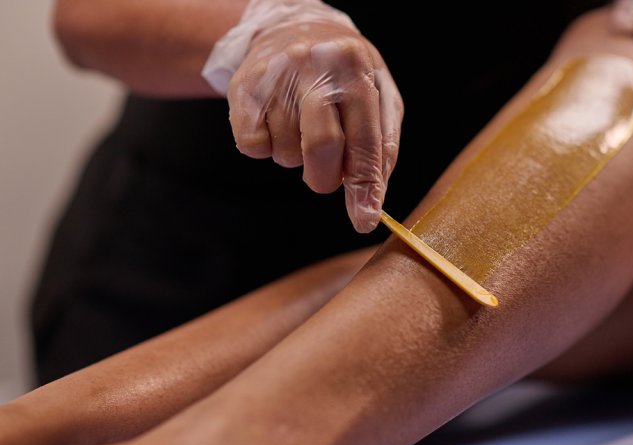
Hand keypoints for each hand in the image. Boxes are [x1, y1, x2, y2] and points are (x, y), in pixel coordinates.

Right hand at [228, 15, 402, 232]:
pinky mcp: (244, 88)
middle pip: (322, 149)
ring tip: (299, 127)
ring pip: (286, 153)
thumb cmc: (340, 74)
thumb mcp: (376, 96)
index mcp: (357, 70)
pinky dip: (266, 149)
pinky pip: (253, 147)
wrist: (288, 29)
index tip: (363, 220)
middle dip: (324, 178)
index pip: (366, 141)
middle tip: (324, 174)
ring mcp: (276, 75)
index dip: (365, 188)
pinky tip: (275, 124)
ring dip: (295, 157)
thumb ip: (381, 146)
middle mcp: (317, 66)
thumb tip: (373, 199)